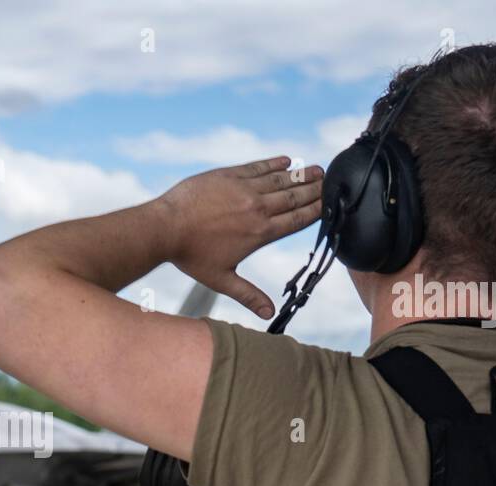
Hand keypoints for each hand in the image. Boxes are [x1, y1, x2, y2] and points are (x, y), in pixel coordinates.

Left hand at [158, 156, 322, 319]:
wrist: (164, 228)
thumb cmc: (190, 256)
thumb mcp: (221, 280)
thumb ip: (249, 295)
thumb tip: (269, 314)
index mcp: (260, 233)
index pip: (298, 219)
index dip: (317, 210)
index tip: (330, 203)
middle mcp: (258, 208)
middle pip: (296, 196)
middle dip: (316, 189)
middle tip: (331, 182)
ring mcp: (243, 189)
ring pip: (281, 179)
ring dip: (302, 174)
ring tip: (318, 170)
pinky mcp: (228, 175)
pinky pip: (258, 167)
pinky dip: (274, 163)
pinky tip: (287, 161)